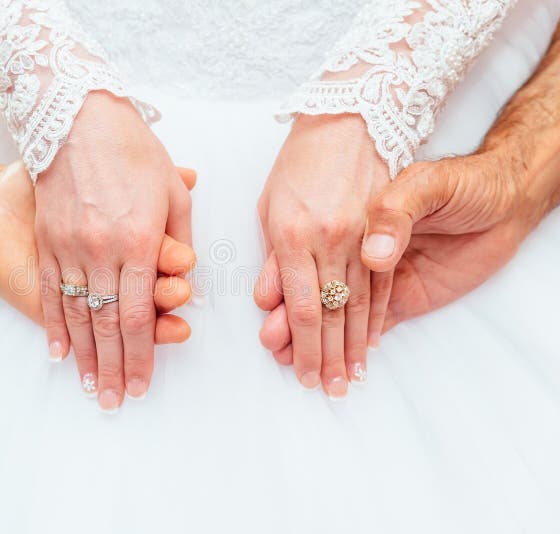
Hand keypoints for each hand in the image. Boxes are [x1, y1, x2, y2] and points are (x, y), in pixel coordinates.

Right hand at [33, 91, 192, 409]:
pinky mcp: (46, 240)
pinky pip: (51, 291)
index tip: (141, 384)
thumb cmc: (132, 149)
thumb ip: (180, 236)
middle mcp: (102, 250)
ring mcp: (68, 247)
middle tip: (114, 401)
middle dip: (113, 368)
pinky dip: (53, 325)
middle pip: (108, 324)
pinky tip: (56, 353)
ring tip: (88, 388)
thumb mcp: (171, 188)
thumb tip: (187, 277)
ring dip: (84, 356)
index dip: (142, 355)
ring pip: (78, 314)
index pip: (141, 314)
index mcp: (140, 241)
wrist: (74, 116)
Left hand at [254, 115, 391, 397]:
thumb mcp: (270, 207)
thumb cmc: (298, 165)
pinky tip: (372, 342)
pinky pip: (382, 284)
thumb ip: (271, 259)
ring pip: (360, 305)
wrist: (350, 121)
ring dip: (355, 347)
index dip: (304, 347)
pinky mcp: (384, 232)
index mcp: (293, 236)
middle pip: (333, 314)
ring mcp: (362, 237)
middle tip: (328, 390)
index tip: (303, 374)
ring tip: (351, 379)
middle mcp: (330, 241)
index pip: (303, 307)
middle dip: (328, 358)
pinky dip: (376, 317)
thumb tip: (269, 304)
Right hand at [258, 151, 550, 355]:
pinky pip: (373, 317)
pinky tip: (339, 354)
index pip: (306, 269)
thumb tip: (374, 257)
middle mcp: (353, 250)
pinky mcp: (403, 293)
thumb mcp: (427, 185)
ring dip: (316, 340)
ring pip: (337, 313)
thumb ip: (395, 216)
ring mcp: (374, 273)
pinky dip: (357, 337)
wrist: (494, 190)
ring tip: (294, 362)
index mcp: (347, 224)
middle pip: (315, 297)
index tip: (271, 322)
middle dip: (295, 328)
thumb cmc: (456, 183)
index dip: (287, 298)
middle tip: (276, 350)